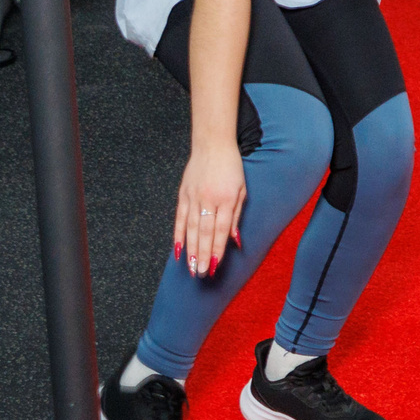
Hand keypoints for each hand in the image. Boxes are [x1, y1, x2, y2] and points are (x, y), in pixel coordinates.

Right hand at [174, 140, 247, 274]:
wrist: (212, 145)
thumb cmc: (232, 168)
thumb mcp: (242, 190)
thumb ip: (237, 216)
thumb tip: (235, 241)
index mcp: (227, 199)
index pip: (221, 229)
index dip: (217, 249)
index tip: (214, 266)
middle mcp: (209, 199)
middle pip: (204, 232)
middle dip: (202, 255)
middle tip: (200, 274)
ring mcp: (193, 197)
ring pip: (190, 228)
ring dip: (190, 250)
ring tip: (190, 267)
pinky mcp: (183, 194)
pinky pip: (179, 218)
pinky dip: (178, 235)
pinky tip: (177, 250)